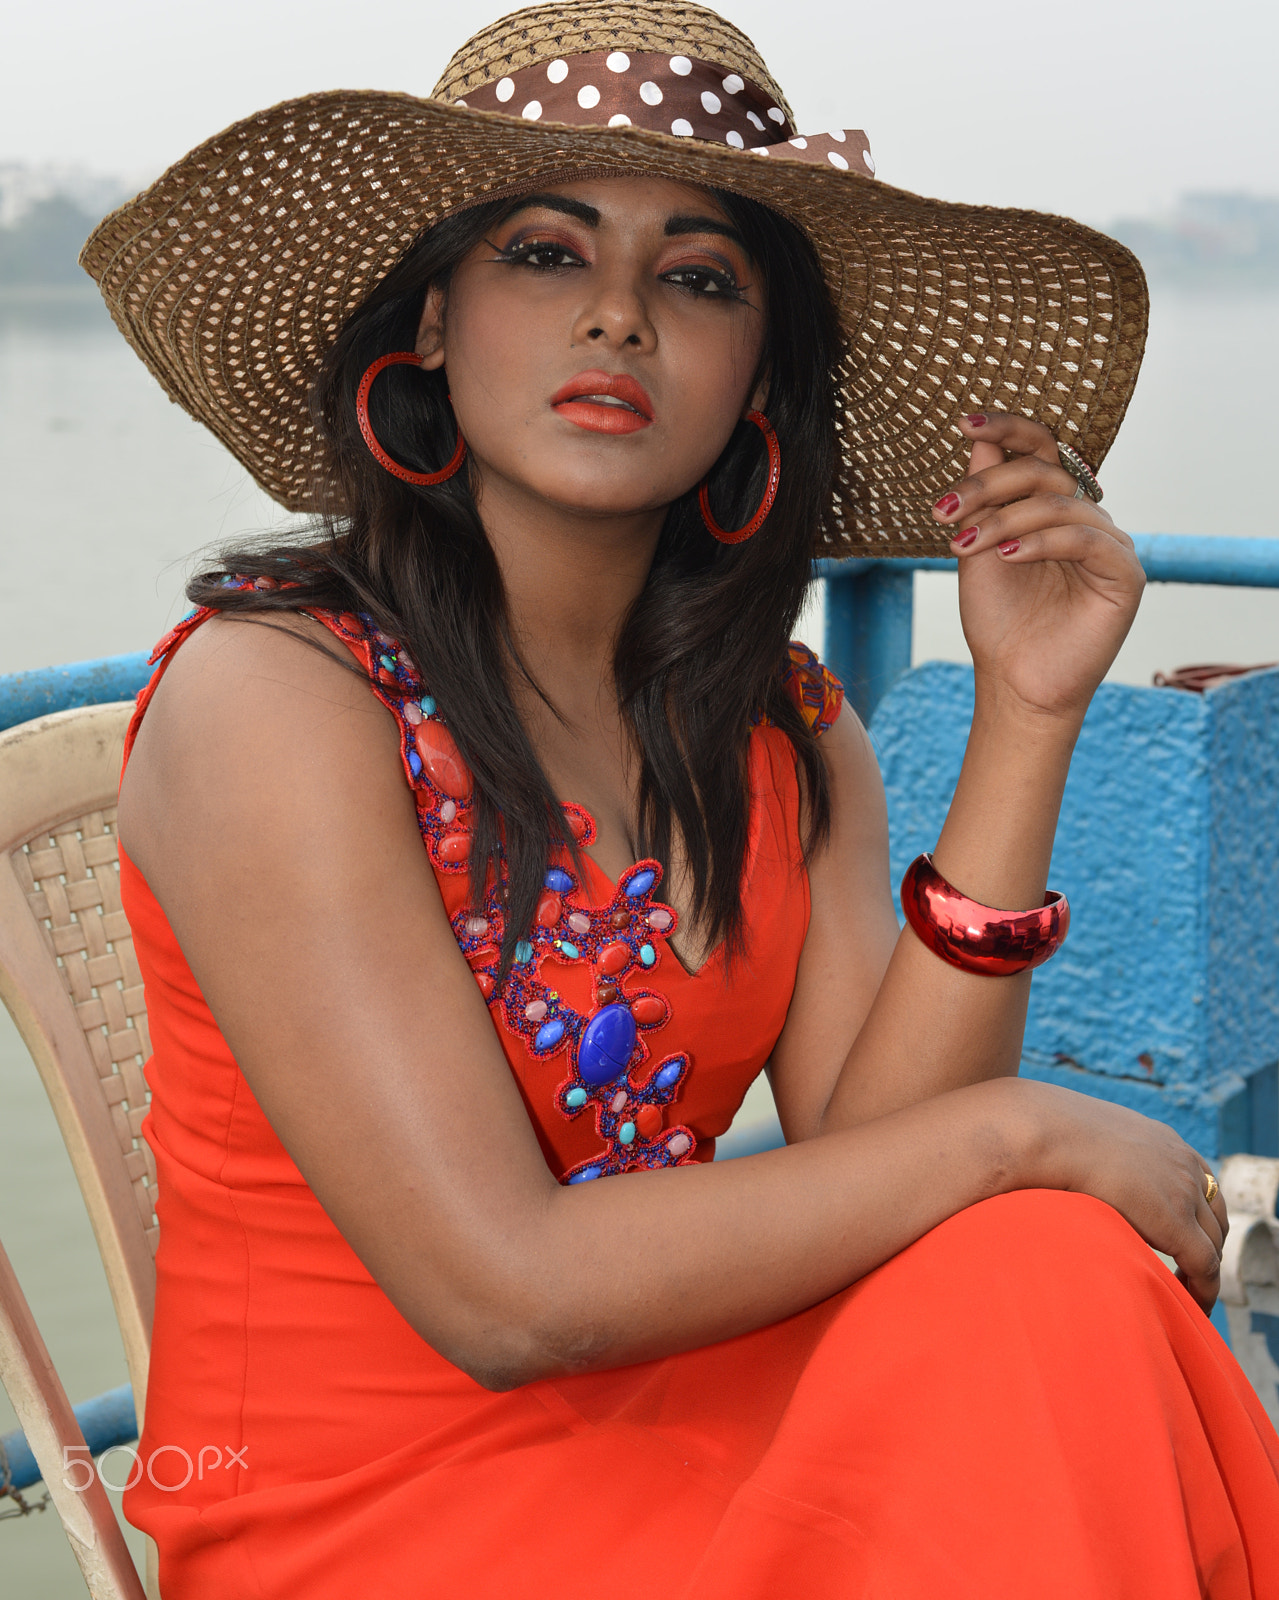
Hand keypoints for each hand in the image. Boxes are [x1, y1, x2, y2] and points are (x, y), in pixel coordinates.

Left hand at [931, 412, 1144, 721]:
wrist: (1014, 683)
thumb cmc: (998, 621)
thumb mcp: (978, 550)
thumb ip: (983, 497)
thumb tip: (981, 439)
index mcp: (1052, 509)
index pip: (1040, 451)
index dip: (1008, 430)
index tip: (965, 422)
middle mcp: (1085, 518)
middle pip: (1042, 473)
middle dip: (987, 487)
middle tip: (945, 512)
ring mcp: (1109, 544)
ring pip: (1058, 504)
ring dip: (1003, 520)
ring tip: (965, 547)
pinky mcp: (1125, 574)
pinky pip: (1084, 539)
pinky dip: (1040, 542)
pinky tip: (1006, 555)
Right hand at [1014, 1080, 1228, 1312]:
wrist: (1046, 1133)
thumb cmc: (1048, 1136)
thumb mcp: (1087, 1142)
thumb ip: (1097, 1159)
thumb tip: (1077, 1172)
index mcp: (1164, 1141)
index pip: (1200, 1184)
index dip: (1197, 1218)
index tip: (1184, 1242)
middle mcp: (1182, 1163)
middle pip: (1214, 1215)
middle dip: (1206, 1245)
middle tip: (1188, 1272)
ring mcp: (1184, 1191)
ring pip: (1214, 1243)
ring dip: (1204, 1268)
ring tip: (1186, 1292)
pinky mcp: (1176, 1222)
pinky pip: (1206, 1266)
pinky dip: (1204, 1289)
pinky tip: (1191, 1304)